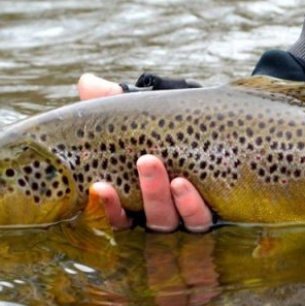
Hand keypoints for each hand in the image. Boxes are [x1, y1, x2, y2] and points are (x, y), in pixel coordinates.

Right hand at [77, 73, 213, 231]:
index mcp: (138, 198)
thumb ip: (115, 101)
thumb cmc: (174, 121)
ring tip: (174, 178)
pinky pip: (200, 221)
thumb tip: (86, 83)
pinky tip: (185, 186)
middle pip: (150, 219)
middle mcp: (161, 213)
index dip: (107, 207)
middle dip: (148, 193)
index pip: (118, 215)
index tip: (100, 186)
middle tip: (146, 161)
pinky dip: (191, 207)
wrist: (217, 122)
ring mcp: (186, 217)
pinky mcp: (214, 215)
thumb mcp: (146, 110)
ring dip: (167, 200)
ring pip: (172, 222)